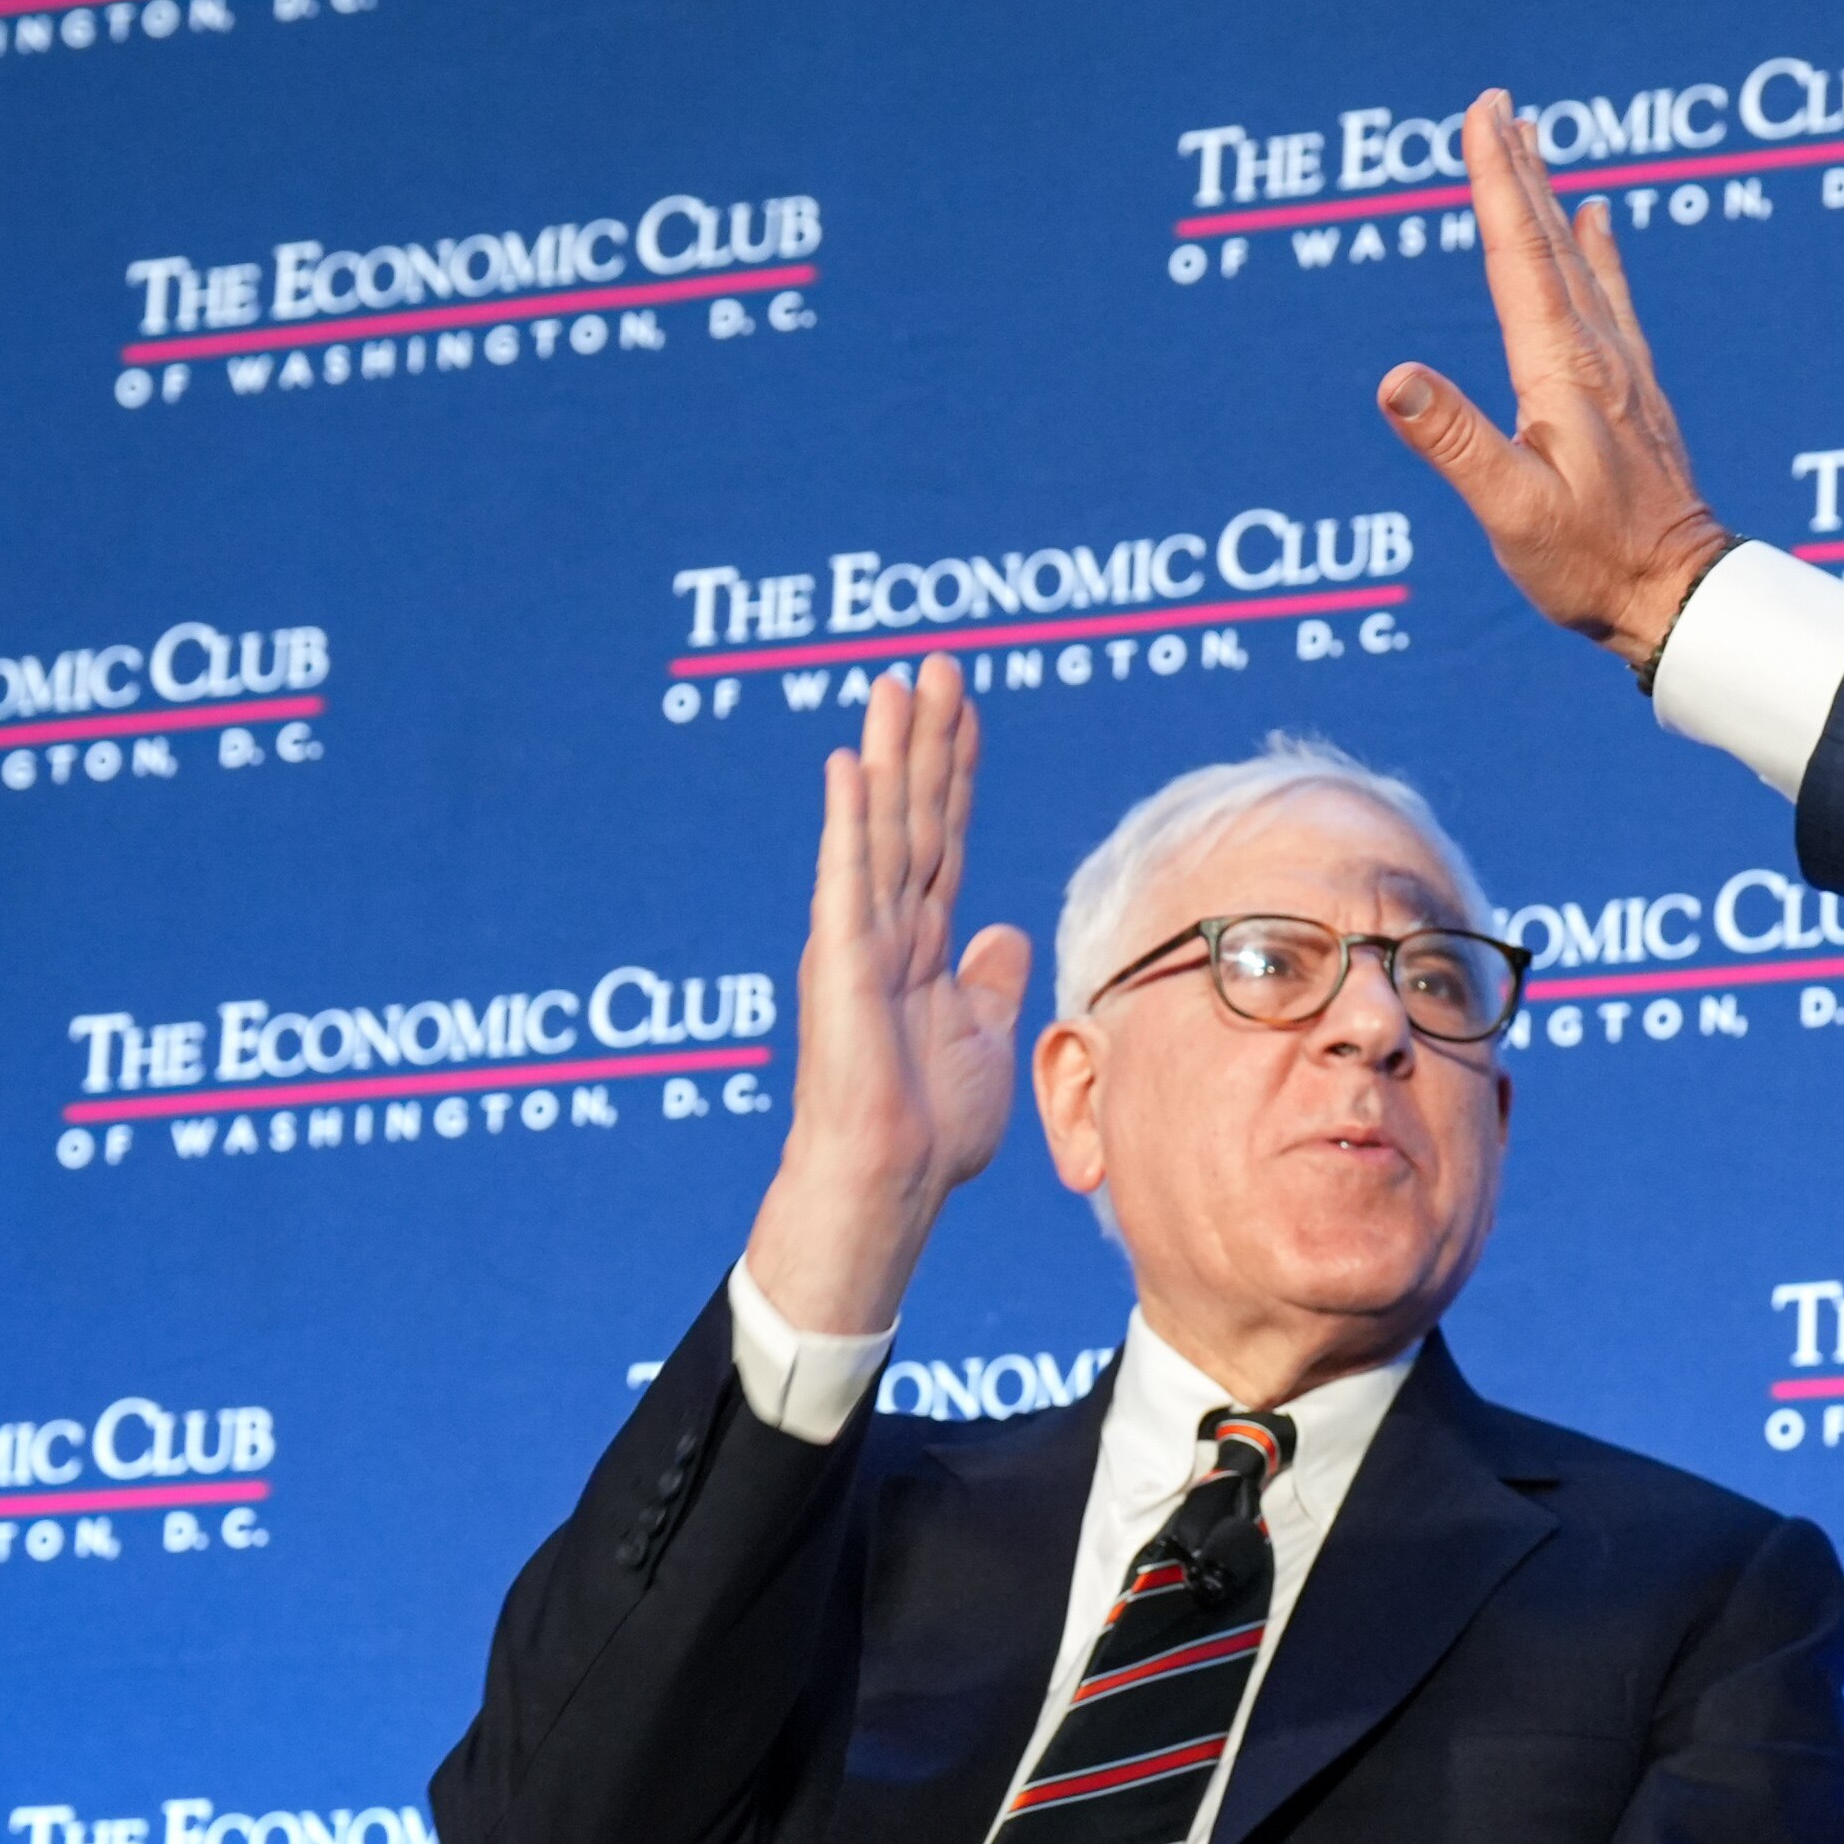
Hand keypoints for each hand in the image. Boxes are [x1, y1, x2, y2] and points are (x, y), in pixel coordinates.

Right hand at [740, 656, 1032, 1336]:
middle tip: (937, 663)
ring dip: (893, 753)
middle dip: (927, 738)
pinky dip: (852, 819)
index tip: (967, 709)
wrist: (893, 1179)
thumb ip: (989, 981)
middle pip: (914, 813)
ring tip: (898, 681)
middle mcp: (887, 927)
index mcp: (923, 942)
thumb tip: (1004, 933)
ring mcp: (859, 939)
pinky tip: (855, 762)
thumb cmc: (931, 1128)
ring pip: (883, 828)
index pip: (945, 836)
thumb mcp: (983, 1038)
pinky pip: (848, 877)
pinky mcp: (840, 962)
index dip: (957, 772)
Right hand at [1378, 90, 1735, 668]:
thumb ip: (1457, 443)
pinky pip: (1611, 297)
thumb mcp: (1510, 512)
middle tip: (1499, 104)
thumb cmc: (1592, 564)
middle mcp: (1599, 354)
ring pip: (1581, 261)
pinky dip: (1598, 249)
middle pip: (1551, 241)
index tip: (1483, 115)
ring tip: (1536, 144)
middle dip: (1520, 170)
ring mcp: (1624, 370)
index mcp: (1562, 370)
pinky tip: (1599, 221)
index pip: (1520, 255)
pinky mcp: (1636, 393)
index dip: (1497, 181)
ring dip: (1553, 199)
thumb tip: (1397, 377)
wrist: (1682, 596)